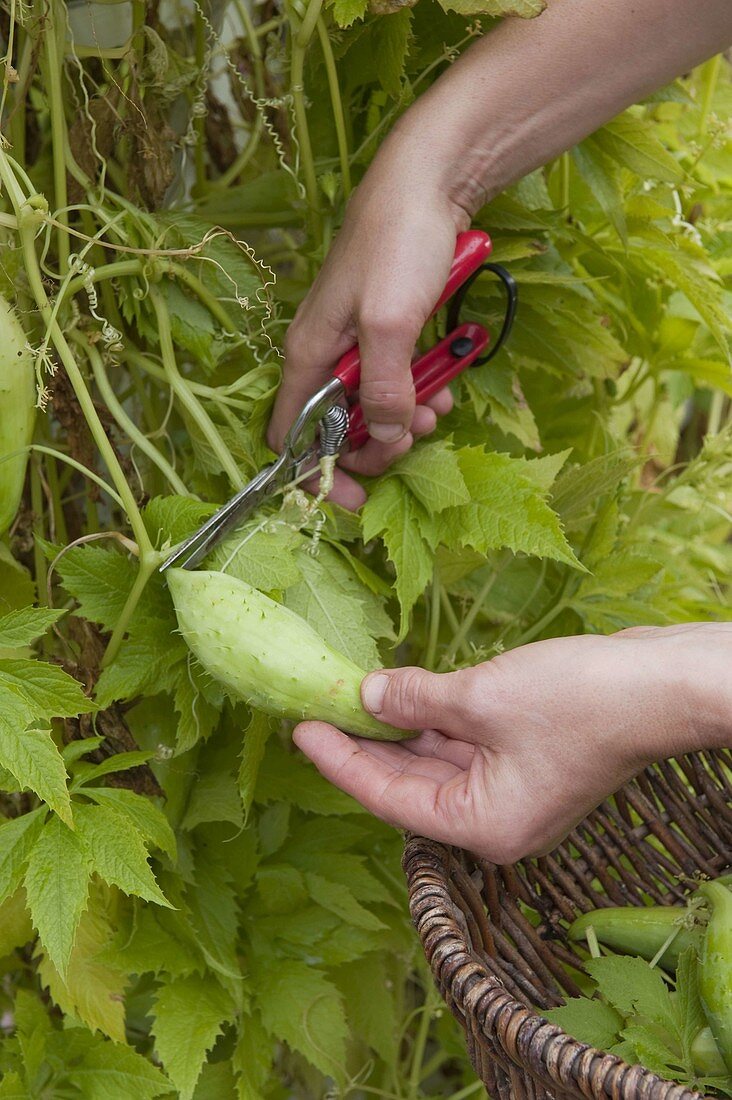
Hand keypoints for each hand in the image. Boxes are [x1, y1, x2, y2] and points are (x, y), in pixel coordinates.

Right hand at [268, 140, 466, 508]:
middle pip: (337, 427)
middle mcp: (324, 354)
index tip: (354, 494)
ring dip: (405, 419)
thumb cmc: (398, 245)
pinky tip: (444, 387)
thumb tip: (382, 438)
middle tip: (412, 440)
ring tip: (436, 410)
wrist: (429, 180)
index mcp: (308, 355)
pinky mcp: (387, 329)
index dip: (317, 472)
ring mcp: (356, 341)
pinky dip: (419, 391)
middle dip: (376, 444)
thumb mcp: (390, 325)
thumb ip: (384, 389)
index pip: (291, 436)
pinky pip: (398, 378)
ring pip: (373, 406)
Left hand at [293, 624, 731, 862]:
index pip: (390, 798)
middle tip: (316, 708)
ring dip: (398, 728)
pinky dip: (434, 719)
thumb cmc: (581, 701)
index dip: (341, 760)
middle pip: (411, 783)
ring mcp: (514, 788)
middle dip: (365, 744)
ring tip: (349, 694)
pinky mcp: (527, 757)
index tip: (301, 727)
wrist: (662, 683)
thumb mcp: (482, 697)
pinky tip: (404, 691)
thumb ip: (415, 700)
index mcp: (484, 824)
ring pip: (437, 760)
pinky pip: (464, 743)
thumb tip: (367, 695)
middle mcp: (496, 817)